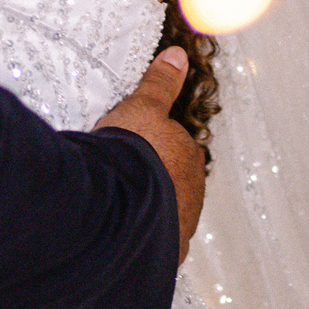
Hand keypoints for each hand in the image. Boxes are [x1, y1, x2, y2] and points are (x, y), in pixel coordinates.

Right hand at [94, 48, 204, 265]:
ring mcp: (181, 224)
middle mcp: (192, 192)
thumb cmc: (132, 155)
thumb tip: (177, 56)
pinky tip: (119, 232)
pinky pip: (154, 241)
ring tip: (115, 203)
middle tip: (121, 174)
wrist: (121, 209)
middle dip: (153, 179)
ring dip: (146, 208)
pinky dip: (140, 236)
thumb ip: (159, 83)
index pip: (177, 147)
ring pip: (165, 212)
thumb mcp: (141, 107)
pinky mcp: (165, 251)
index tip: (133, 147)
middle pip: (173, 181)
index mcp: (189, 156)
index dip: (153, 145)